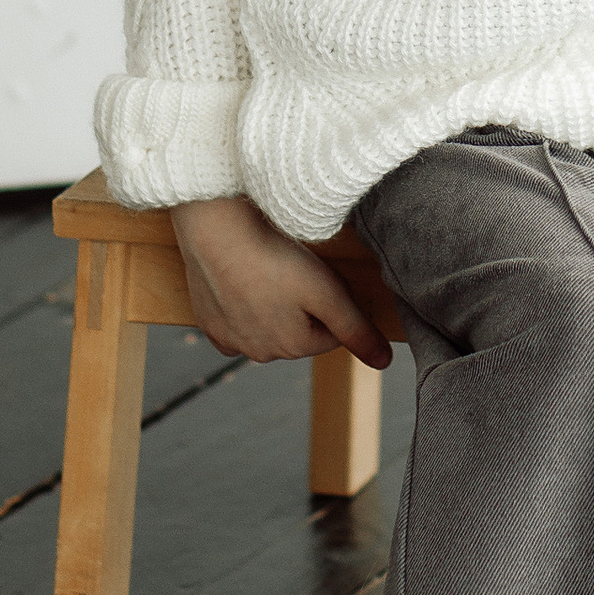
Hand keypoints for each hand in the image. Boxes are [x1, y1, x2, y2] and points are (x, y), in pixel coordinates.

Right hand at [169, 193, 393, 368]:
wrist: (216, 232)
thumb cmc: (275, 258)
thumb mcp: (327, 292)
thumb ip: (357, 329)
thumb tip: (384, 362)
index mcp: (293, 348)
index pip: (332, 332)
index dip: (332, 301)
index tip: (319, 275)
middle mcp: (260, 354)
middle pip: (299, 331)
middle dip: (302, 305)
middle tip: (293, 269)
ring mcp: (230, 340)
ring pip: (267, 326)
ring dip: (273, 305)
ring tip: (267, 270)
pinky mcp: (208, 323)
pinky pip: (236, 322)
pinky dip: (242, 305)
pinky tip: (242, 282)